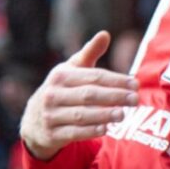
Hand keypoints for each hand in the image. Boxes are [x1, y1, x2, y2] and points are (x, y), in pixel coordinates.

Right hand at [20, 32, 131, 158]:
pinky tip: (106, 128)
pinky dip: (90, 131)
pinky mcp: (52, 134)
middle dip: (114, 96)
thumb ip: (89, 53)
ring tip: (123, 114)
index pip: (93, 77)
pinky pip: (74, 132)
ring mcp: (51, 115)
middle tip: (135, 99)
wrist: (34, 120)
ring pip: (81, 115)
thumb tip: (105, 34)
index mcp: (60, 75)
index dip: (116, 80)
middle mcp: (53, 94)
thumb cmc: (61, 90)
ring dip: (104, 115)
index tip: (135, 84)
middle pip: (89, 95)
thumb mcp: (71, 70)